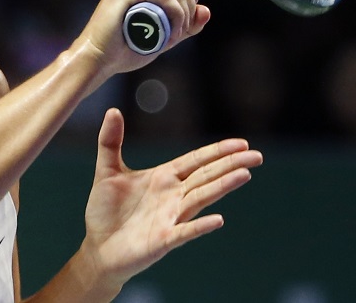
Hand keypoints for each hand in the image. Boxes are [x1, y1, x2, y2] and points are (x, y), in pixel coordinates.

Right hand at [76, 0, 210, 76]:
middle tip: (179, 33)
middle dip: (190, 9)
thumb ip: (184, 23)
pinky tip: (170, 33)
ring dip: (183, 16)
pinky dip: (175, 15)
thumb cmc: (125, 49)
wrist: (98, 60)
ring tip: (172, 37)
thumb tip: (206, 11)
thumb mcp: (164, 35)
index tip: (189, 13)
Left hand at [80, 108, 262, 292]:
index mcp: (164, 178)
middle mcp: (173, 196)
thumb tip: (113, 110)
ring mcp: (170, 218)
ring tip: (244, 175)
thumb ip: (110, 141)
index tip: (241, 144)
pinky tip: (218, 220)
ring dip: (222, 187)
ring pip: (201, 199)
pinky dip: (200, 226)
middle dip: (230, 165)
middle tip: (257, 155)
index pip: (196, 161)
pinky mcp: (163, 240)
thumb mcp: (106, 170)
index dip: (217, 152)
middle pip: (206, 176)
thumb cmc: (105, 210)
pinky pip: (185, 232)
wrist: (98, 247)